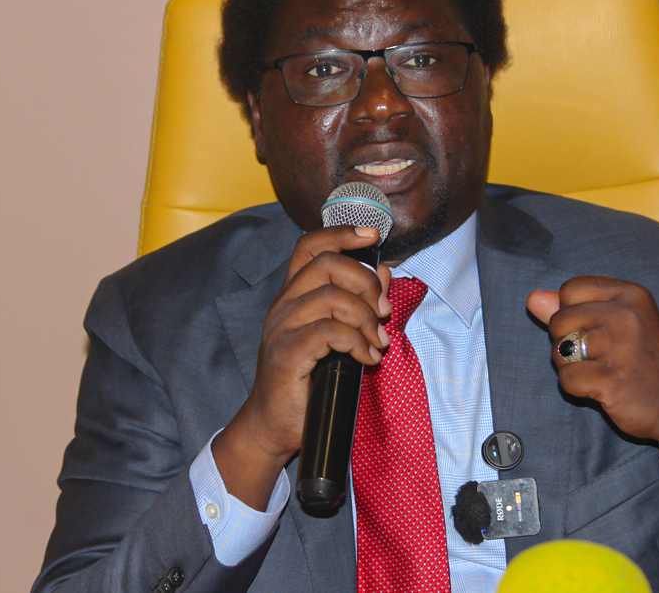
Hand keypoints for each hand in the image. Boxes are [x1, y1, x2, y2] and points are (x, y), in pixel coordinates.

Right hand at [213, 226, 391, 508]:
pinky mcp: (286, 354)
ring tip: (377, 343)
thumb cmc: (307, 381)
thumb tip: (383, 272)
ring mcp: (281, 328)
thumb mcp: (336, 335)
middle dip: (365, 283)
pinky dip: (356, 342)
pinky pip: (329, 332)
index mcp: (293, 295)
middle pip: (327, 265)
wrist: (274, 425)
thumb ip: (357, 301)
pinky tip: (366, 359)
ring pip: (332, 298)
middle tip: (383, 313)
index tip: (372, 234)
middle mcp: (283, 305)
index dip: (341, 233)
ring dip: (366, 319)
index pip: (310, 246)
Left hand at [527, 276, 658, 476]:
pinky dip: (578, 389)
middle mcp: (626, 315)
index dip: (572, 312)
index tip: (599, 329)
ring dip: (573, 367)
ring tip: (604, 371)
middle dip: (568, 341)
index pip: (569, 289)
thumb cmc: (643, 359)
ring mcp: (620, 347)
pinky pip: (566, 379)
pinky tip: (603, 388)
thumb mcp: (615, 324)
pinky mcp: (611, 379)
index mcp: (630, 294)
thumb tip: (532, 298)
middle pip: (559, 320)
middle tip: (602, 355)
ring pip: (559, 351)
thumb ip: (572, 309)